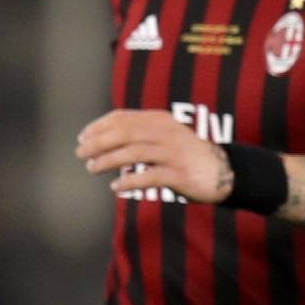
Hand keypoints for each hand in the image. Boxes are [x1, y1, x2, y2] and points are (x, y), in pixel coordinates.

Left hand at [77, 108, 231, 203]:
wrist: (224, 171)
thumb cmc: (188, 156)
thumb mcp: (167, 136)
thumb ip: (142, 133)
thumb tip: (104, 139)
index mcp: (161, 120)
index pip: (123, 117)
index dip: (99, 126)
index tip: (83, 137)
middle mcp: (167, 133)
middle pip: (124, 133)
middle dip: (98, 143)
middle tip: (81, 154)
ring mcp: (174, 154)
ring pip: (133, 153)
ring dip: (108, 161)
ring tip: (93, 168)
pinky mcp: (180, 175)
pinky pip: (149, 177)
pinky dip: (129, 182)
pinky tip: (116, 187)